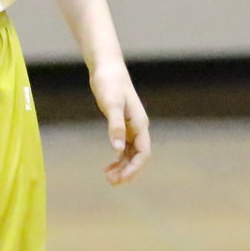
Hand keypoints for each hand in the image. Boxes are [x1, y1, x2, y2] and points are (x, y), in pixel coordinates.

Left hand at [89, 59, 150, 184]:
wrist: (106, 68)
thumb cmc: (109, 83)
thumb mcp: (111, 104)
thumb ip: (115, 125)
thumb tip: (117, 149)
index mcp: (139, 124)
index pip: (143, 153)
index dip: (134, 168)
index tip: (122, 179)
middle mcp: (138, 127)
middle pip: (138, 156)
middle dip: (128, 171)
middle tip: (111, 182)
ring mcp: (131, 126)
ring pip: (131, 153)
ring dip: (123, 166)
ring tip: (108, 177)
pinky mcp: (122, 124)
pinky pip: (124, 146)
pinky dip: (118, 157)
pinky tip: (109, 165)